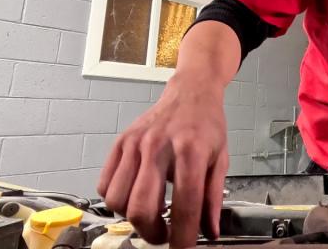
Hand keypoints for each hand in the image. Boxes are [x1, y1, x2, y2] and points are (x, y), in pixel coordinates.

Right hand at [97, 73, 228, 247]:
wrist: (191, 91)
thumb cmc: (207, 125)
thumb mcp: (222, 159)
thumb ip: (214, 198)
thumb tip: (210, 232)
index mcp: (191, 152)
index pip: (185, 205)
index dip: (183, 237)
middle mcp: (159, 147)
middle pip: (142, 207)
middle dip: (152, 232)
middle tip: (164, 234)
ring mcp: (135, 144)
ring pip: (118, 199)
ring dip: (132, 217)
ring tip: (150, 214)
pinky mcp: (121, 143)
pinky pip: (105, 184)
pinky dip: (117, 199)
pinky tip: (134, 196)